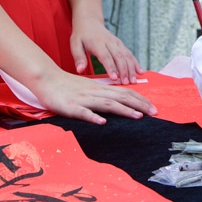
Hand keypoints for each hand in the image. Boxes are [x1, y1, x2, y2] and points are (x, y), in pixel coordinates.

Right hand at [32, 67, 155, 124]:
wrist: (46, 79)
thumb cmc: (67, 86)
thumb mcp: (88, 89)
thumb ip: (102, 95)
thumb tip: (118, 103)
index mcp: (100, 88)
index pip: (125, 92)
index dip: (140, 100)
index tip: (153, 108)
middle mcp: (95, 92)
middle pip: (121, 97)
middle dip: (139, 105)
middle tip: (155, 113)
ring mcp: (83, 99)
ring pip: (107, 104)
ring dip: (123, 110)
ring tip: (137, 117)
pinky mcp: (70, 107)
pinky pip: (83, 112)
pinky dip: (93, 117)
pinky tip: (103, 123)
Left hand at [70, 17, 141, 83]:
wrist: (90, 22)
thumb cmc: (81, 36)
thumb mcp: (75, 45)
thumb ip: (78, 57)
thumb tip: (80, 70)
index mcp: (97, 43)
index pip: (106, 56)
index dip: (111, 67)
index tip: (114, 78)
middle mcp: (109, 42)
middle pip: (119, 56)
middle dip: (124, 70)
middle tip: (126, 83)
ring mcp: (116, 43)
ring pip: (126, 55)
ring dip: (131, 68)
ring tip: (133, 80)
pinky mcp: (120, 44)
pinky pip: (129, 53)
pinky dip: (135, 63)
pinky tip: (140, 72)